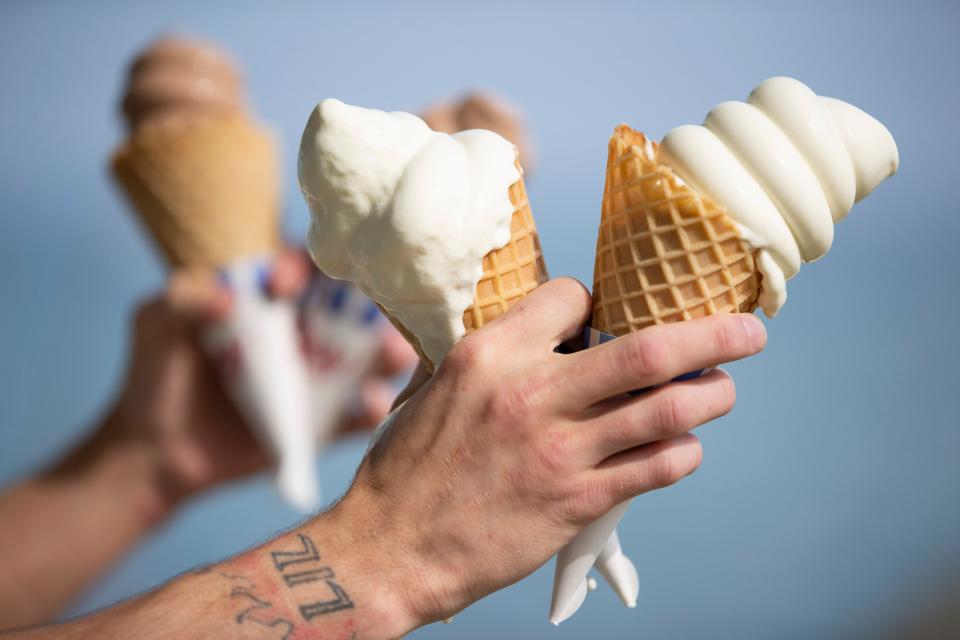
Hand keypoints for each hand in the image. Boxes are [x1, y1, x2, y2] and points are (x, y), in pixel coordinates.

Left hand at [103, 249, 414, 508]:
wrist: (152, 456)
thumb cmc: (153, 378)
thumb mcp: (154, 325)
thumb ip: (180, 299)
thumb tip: (226, 296)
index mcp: (273, 299)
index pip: (307, 265)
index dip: (305, 265)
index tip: (281, 286)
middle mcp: (306, 331)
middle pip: (355, 305)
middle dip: (374, 304)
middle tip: (372, 314)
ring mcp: (319, 378)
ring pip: (369, 356)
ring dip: (389, 352)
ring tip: (392, 356)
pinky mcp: (323, 423)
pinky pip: (357, 414)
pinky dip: (370, 408)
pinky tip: (368, 406)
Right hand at [326, 278, 765, 633]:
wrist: (391, 547)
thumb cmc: (407, 467)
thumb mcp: (433, 388)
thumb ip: (486, 358)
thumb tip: (528, 338)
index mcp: (490, 354)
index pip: (572, 297)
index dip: (599, 299)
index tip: (610, 313)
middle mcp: (531, 393)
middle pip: (646, 349)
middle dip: (710, 333)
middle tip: (748, 331)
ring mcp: (559, 450)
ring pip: (666, 409)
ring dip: (711, 395)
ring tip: (725, 390)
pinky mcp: (575, 501)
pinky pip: (654, 469)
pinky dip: (683, 452)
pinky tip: (685, 447)